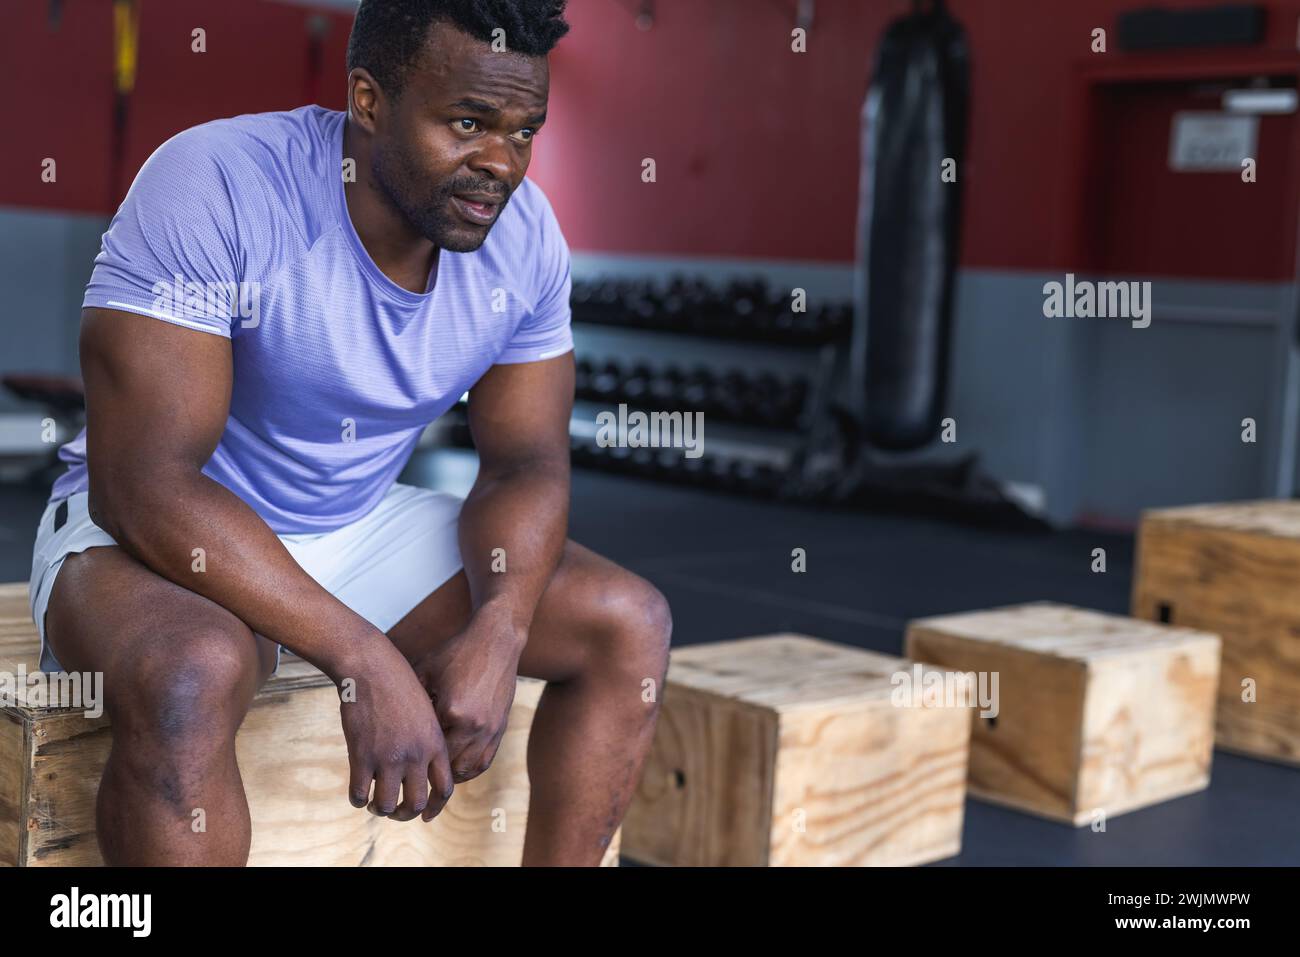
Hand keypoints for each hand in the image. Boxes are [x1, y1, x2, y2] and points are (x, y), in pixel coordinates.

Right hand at [335, 635, 454, 822]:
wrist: (372, 667)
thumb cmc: (398, 685)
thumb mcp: (425, 711)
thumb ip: (427, 739)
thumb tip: (423, 767)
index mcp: (435, 743)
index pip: (445, 789)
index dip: (435, 808)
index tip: (426, 816)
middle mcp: (416, 755)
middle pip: (416, 803)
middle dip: (405, 814)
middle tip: (394, 811)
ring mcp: (389, 757)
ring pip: (387, 805)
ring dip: (380, 809)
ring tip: (375, 802)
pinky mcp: (362, 756)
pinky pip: (360, 794)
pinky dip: (358, 799)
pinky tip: (358, 793)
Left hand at [413, 605, 524, 784]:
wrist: (495, 641)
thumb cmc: (456, 653)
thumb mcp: (426, 671)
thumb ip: (408, 697)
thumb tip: (383, 718)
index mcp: (452, 712)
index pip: (427, 751)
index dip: (411, 762)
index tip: (396, 768)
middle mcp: (474, 725)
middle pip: (446, 767)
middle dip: (429, 777)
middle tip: (411, 782)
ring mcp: (490, 729)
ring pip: (468, 769)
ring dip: (450, 779)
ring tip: (432, 783)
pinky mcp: (500, 727)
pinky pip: (484, 761)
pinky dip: (469, 770)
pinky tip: (455, 771)